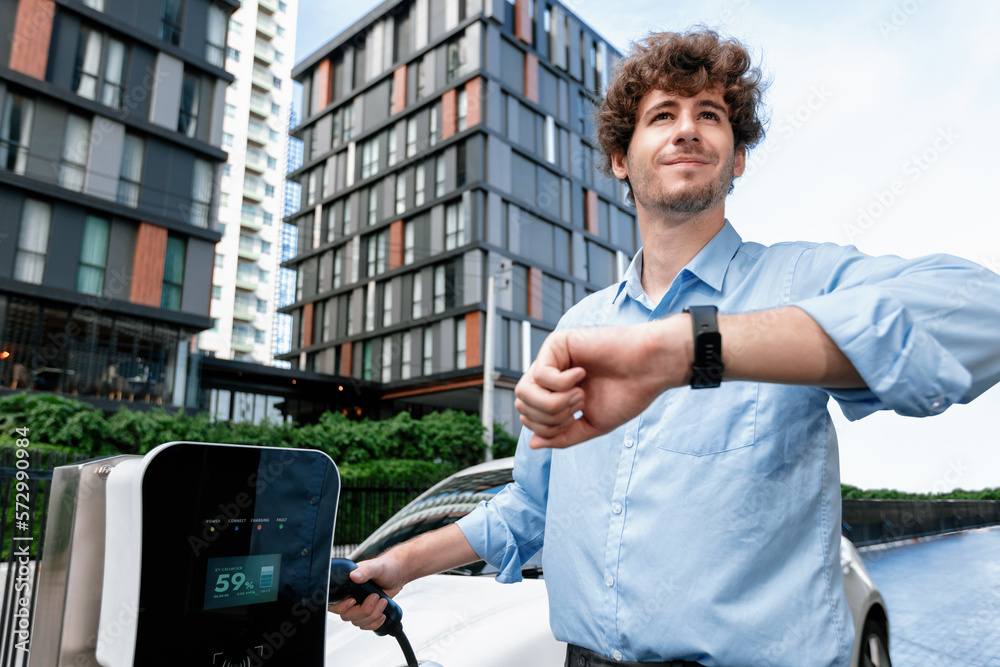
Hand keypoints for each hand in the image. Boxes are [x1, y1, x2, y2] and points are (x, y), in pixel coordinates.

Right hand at [328, 553, 406, 631]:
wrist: (398, 574)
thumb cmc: (386, 567)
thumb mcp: (376, 567)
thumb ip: (365, 571)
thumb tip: (354, 576)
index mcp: (347, 585)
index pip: (334, 602)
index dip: (342, 606)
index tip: (353, 601)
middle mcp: (350, 597)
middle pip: (347, 615)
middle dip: (363, 610)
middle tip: (375, 597)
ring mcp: (358, 606)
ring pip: (357, 621)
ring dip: (372, 615)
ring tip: (383, 602)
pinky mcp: (367, 613)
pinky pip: (365, 625)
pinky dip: (374, 623)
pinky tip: (382, 615)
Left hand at [514, 316, 692, 448]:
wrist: (649, 370)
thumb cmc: (627, 393)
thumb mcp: (591, 425)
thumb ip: (562, 436)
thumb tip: (532, 444)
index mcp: (555, 393)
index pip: (528, 417)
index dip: (547, 428)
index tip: (576, 419)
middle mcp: (549, 374)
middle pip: (522, 405)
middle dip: (549, 417)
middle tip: (579, 407)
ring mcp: (551, 358)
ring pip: (524, 391)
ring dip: (554, 402)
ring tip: (580, 394)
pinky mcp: (556, 343)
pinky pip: (541, 374)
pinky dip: (562, 383)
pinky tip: (582, 373)